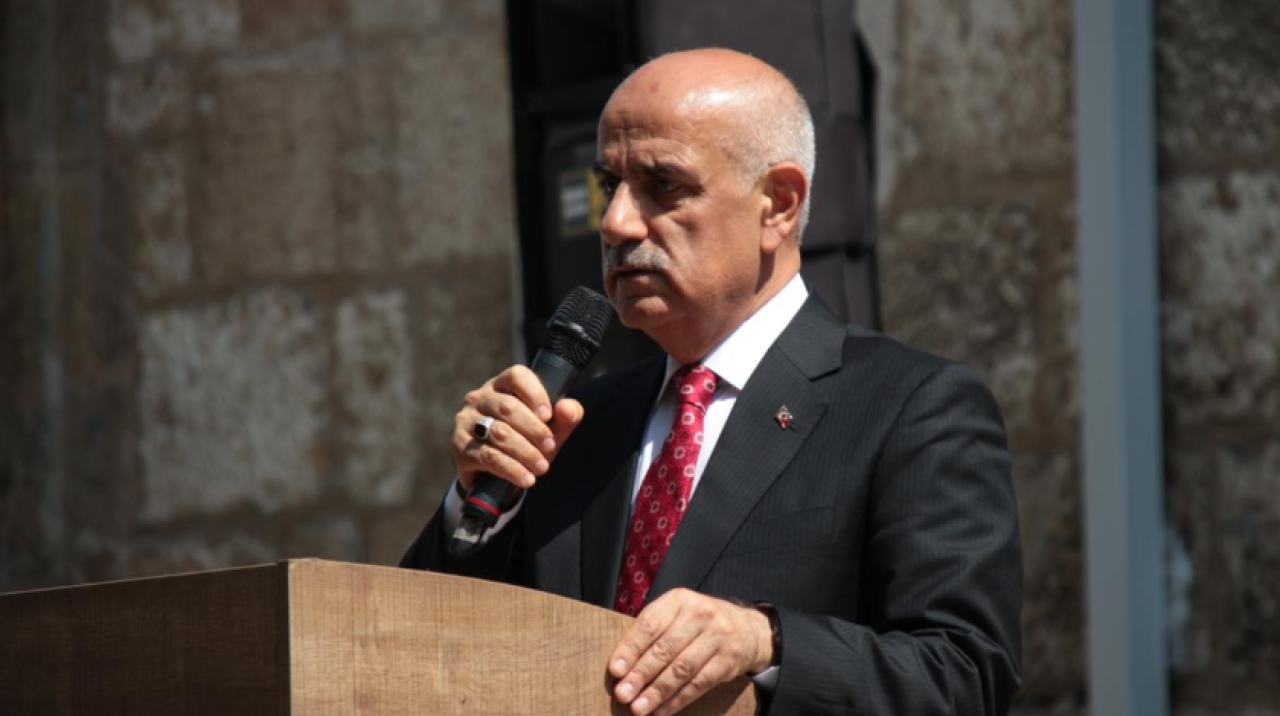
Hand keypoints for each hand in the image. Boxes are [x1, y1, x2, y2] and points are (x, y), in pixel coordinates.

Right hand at [452, 365, 583, 490]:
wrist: (496, 475)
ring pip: (499, 433)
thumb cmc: (526, 442)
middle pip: (508, 407)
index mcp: (502, 385)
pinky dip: (511, 469)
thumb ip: (565, 417)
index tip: (549, 416)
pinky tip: (526, 478)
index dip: (535, 394)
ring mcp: (466, 422)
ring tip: (542, 467)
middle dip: (534, 430)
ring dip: (525, 452)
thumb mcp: (550, 430)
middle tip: (551, 447)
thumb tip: (568, 408)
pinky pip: (487, 456)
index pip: (517, 376)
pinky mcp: (459, 447)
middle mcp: (480, 398)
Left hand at [608, 588, 772, 715]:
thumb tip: (621, 668)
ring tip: (638, 708)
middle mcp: (700, 614)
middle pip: (665, 649)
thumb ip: (651, 633)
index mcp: (679, 599)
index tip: (615, 670)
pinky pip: (699, 684)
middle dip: (641, 675)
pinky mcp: (729, 661)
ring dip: (657, 692)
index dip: (631, 648)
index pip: (650, 624)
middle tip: (622, 695)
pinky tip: (661, 711)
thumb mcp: (676, 614)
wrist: (748, 629)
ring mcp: (718, 637)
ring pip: (682, 669)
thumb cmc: (698, 623)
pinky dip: (678, 700)